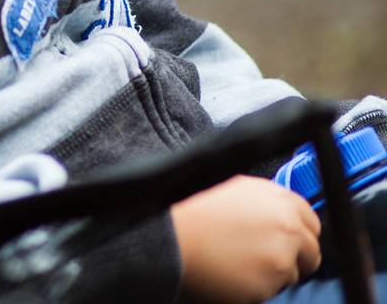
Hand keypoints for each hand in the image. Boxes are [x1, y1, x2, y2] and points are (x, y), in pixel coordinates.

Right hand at [172, 175, 322, 303]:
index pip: (312, 221)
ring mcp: (281, 257)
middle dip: (294, 257)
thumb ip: (264, 202)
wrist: (166, 237)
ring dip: (273, 273)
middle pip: (311, 252)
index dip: (298, 232)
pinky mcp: (270, 285)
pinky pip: (272, 291)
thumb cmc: (189, 210)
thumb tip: (280, 215)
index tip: (287, 240)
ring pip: (293, 274)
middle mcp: (287, 226)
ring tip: (238, 261)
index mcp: (278, 198)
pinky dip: (257, 287)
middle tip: (264, 257)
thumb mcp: (231, 189)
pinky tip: (232, 272)